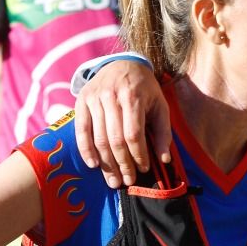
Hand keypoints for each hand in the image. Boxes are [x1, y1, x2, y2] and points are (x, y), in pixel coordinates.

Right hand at [73, 60, 172, 186]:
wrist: (122, 64)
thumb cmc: (145, 89)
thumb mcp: (160, 105)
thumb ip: (163, 132)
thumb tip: (164, 159)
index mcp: (133, 96)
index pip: (134, 134)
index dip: (138, 155)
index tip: (143, 169)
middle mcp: (112, 97)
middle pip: (115, 139)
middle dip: (122, 164)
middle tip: (127, 182)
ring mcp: (94, 98)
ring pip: (98, 138)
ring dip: (106, 163)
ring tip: (113, 180)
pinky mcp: (81, 101)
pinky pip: (81, 130)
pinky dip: (85, 149)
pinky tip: (94, 165)